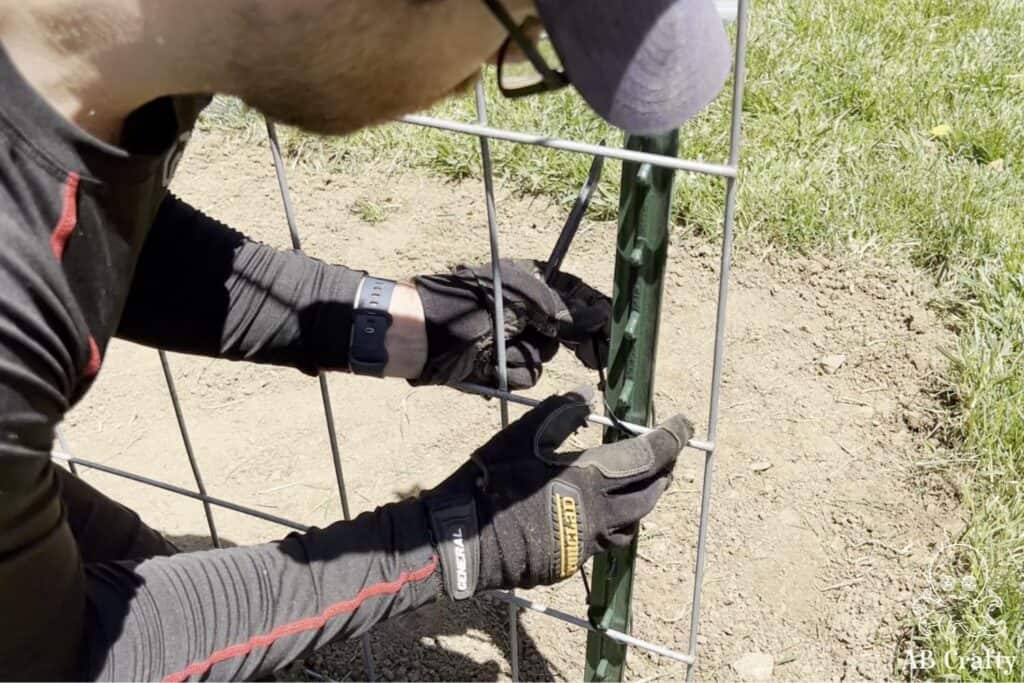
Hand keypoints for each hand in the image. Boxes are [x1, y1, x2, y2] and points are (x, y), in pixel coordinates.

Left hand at [412, 259, 609, 388]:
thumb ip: (562, 309)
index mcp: (531, 285)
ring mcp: (514, 339)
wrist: (423, 337)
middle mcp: (526, 312)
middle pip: (568, 333)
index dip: (598, 315)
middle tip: (596, 361)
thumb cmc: (467, 306)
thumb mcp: (521, 299)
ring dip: (526, 355)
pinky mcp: (502, 366)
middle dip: (579, 345)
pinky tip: (489, 362)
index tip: (613, 332)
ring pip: (546, 357)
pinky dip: (509, 370)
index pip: (576, 297)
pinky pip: (524, 375)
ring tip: (499, 346)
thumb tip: (598, 316)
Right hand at [421, 390, 692, 598]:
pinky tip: (600, 513)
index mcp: (591, 479)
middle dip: (664, 473)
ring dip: (642, 502)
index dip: (671, 439)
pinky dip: (614, 523)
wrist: (463, 540)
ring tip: (640, 485)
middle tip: (667, 456)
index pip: (649, 457)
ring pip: (632, 522)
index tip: (683, 423)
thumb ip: (559, 415)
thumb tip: (588, 395)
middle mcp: (598, 514)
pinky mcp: (571, 560)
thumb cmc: (491, 481)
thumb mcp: (522, 437)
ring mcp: (586, 542)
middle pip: (650, 495)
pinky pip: (605, 541)